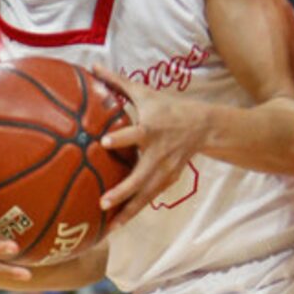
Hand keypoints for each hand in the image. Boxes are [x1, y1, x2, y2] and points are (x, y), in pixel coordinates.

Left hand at [93, 65, 206, 227]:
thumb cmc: (167, 107)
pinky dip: (134, 212)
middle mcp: (158, 154)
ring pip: (145, 195)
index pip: (135, 135)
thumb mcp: (145, 93)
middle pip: (140, 176)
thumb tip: (92, 66)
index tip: (104, 142)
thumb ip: (117, 82)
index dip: (121, 139)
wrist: (202, 126)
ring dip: (128, 211)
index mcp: (151, 129)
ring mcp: (164, 171)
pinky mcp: (167, 181)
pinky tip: (117, 224)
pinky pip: (148, 199)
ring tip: (109, 227)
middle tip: (103, 202)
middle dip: (123, 191)